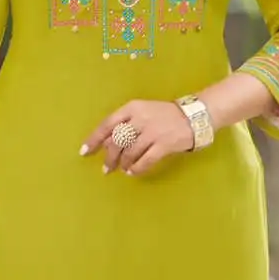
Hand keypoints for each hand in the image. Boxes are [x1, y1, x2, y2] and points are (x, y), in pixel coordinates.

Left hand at [80, 99, 196, 174]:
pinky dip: (136, 168)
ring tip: (123, 169)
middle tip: (106, 169)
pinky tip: (133, 172)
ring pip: (129, 153)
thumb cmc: (164, 115)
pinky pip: (145, 161)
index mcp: (132, 108)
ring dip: (123, 164)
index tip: (84, 152)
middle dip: (109, 157)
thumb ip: (125, 125)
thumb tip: (106, 145)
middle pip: (116, 141)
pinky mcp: (164, 144)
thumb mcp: (143, 112)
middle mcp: (140, 118)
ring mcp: (152, 131)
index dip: (93, 139)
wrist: (194, 116)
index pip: (107, 125)